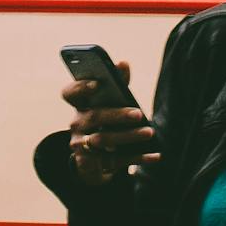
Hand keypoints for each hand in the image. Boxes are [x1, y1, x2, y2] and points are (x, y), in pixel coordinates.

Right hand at [61, 59, 159, 186]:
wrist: (94, 157)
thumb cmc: (106, 119)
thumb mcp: (110, 102)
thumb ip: (117, 82)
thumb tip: (123, 63)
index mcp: (79, 104)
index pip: (69, 93)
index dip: (80, 88)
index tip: (96, 84)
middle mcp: (76, 124)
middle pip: (93, 118)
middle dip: (117, 115)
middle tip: (138, 114)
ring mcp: (82, 145)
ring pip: (103, 140)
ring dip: (128, 136)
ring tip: (149, 132)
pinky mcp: (93, 162)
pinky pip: (115, 161)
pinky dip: (137, 157)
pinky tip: (155, 155)